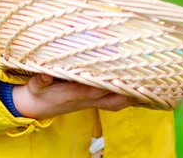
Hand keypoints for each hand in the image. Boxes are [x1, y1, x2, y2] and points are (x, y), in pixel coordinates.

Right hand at [12, 74, 137, 119]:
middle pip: (113, 100)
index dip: (109, 84)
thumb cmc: (38, 94)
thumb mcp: (35, 86)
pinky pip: (114, 101)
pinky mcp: (93, 100)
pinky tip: (138, 87)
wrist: (36, 108)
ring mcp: (91, 101)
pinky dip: (126, 96)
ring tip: (147, 82)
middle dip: (128, 91)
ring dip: (131, 95)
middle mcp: (87, 99)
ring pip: (116, 103)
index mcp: (74, 94)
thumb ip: (40, 80)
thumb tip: (45, 74)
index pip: (95, 90)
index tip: (121, 73)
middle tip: (144, 78)